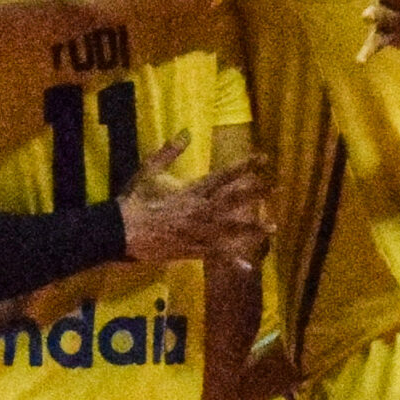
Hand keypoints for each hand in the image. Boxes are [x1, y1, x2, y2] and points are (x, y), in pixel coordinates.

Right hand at [118, 134, 270, 271]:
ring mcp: (198, 231)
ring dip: (253, 228)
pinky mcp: (192, 249)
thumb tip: (186, 132)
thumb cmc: (134, 200)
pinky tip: (247, 267)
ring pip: (231, 229)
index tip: (263, 159)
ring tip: (273, 228)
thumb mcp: (148, 170)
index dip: (245, 166)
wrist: (121, 232)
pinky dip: (231, 261)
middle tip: (278, 188)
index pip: (224, 175)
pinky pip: (216, 255)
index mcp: (191, 190)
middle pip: (234, 200)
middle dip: (257, 193)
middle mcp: (200, 210)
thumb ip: (169, 152)